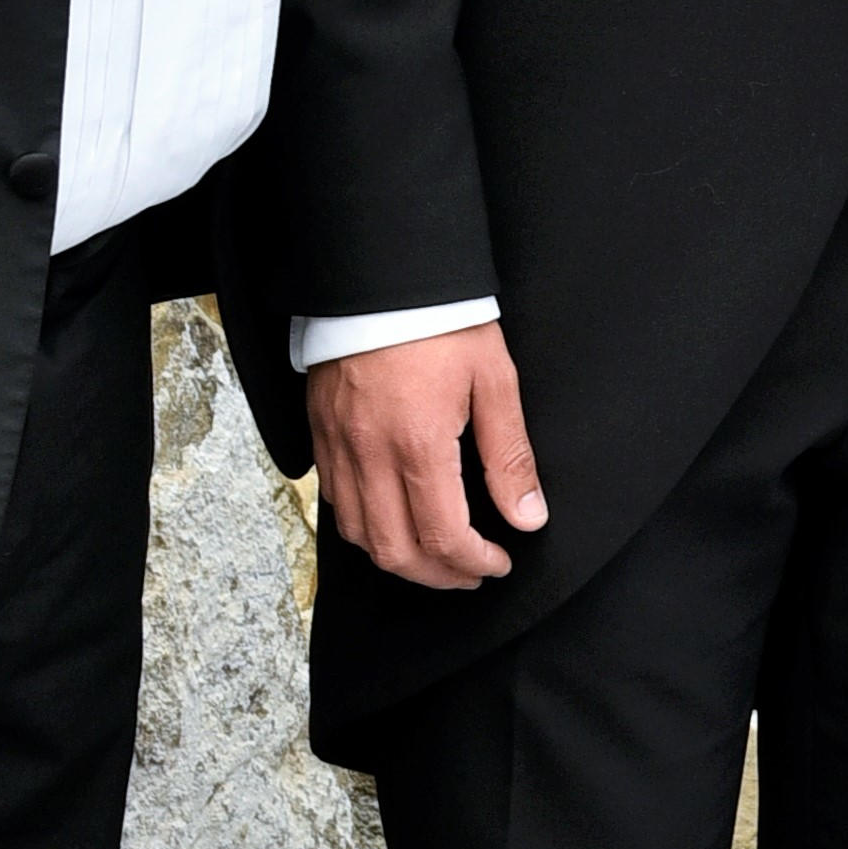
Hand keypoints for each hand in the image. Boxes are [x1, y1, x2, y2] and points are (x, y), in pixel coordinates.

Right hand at [310, 327, 548, 588]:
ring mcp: (338, 445)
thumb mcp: (494, 381)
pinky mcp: (320, 432)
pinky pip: (334, 501)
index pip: (443, 536)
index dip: (474, 563)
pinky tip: (394, 520)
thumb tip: (527, 517)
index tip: (498, 563)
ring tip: (436, 556)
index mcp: (418, 443)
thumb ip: (510, 457)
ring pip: (357, 534)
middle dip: (438, 576)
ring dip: (398, 558)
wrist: (383, 272)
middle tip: (471, 573)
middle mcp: (369, 453)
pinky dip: (364, 527)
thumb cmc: (442, 320)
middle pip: (394, 550)